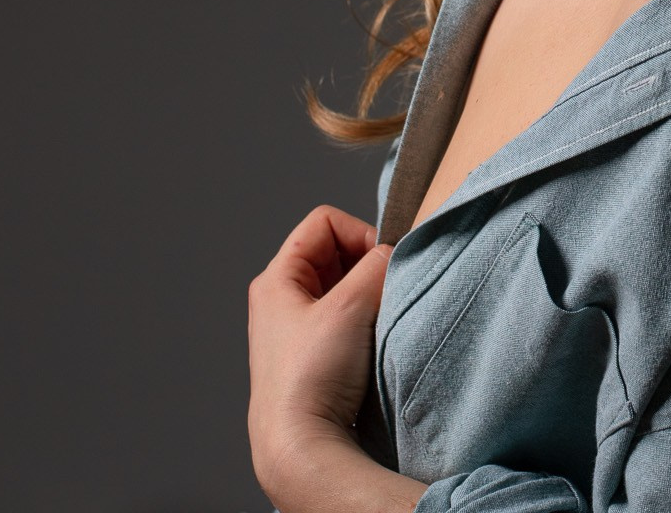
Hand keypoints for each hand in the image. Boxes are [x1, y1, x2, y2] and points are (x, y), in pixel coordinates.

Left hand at [247, 202, 393, 498]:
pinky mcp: (312, 357)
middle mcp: (281, 299)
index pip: (325, 222)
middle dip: (365, 266)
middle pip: (334, 252)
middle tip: (382, 292)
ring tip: (376, 320)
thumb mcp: (349, 306)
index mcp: (276, 278)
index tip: (380, 263)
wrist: (300, 447)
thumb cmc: (311, 377)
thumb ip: (377, 266)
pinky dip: (363, 322)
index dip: (358, 232)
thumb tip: (394, 254)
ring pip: (342, 287)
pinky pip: (344, 319)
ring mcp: (296, 329)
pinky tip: (371, 343)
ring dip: (367, 296)